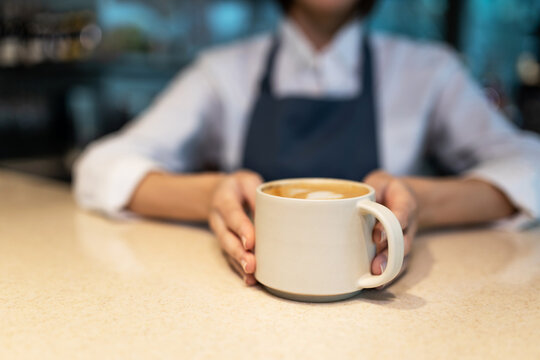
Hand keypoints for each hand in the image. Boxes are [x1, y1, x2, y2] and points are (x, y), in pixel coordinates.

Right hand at [208, 170, 262, 284]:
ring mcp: (220, 233)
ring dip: (239, 264)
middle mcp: (218, 219)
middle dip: (239, 253)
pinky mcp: (226, 243)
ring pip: (228, 251)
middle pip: (226, 238)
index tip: (250, 242)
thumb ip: (256, 194)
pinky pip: (230, 257)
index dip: (241, 229)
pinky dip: (239, 269)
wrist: (219, 192)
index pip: (232, 215)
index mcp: (223, 200)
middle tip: (251, 265)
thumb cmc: (239, 187)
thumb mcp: (247, 181)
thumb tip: (273, 211)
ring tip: (251, 276)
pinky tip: (250, 280)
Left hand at [364, 170, 417, 286]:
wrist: (401, 194)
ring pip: (402, 257)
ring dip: (389, 270)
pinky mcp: (399, 250)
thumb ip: (371, 191)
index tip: (376, 238)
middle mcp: (408, 225)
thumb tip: (357, 207)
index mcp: (405, 204)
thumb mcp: (379, 182)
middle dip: (389, 256)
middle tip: (375, 267)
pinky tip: (376, 285)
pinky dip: (388, 276)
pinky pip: (398, 264)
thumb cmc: (384, 189)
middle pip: (403, 243)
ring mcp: (405, 239)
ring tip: (375, 280)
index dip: (388, 228)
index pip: (400, 215)